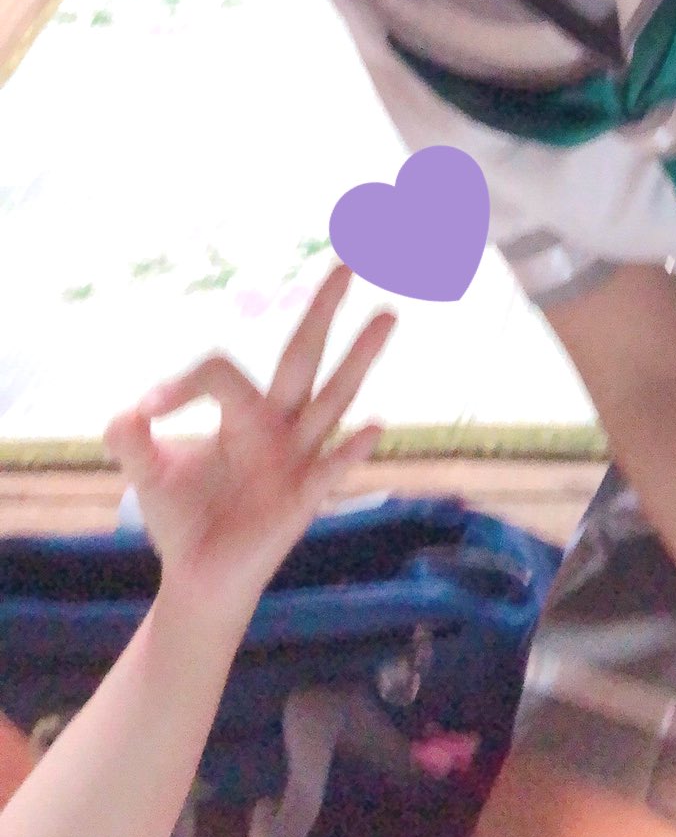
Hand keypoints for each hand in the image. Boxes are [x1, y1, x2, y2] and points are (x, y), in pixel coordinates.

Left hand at [103, 263, 393, 620]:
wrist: (199, 577)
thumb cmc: (183, 517)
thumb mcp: (147, 474)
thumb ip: (131, 440)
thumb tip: (128, 413)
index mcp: (244, 412)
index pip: (222, 371)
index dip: (184, 383)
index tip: (147, 411)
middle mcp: (279, 425)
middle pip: (304, 356)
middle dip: (323, 308)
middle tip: (348, 258)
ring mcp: (297, 459)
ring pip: (333, 399)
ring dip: (360, 357)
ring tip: (387, 314)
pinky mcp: (301, 501)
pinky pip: (330, 471)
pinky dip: (351, 450)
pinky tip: (374, 426)